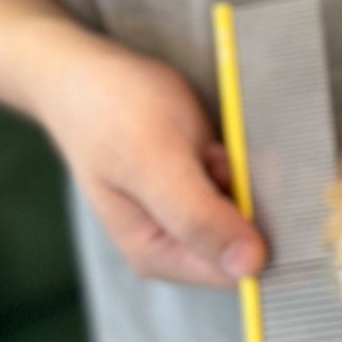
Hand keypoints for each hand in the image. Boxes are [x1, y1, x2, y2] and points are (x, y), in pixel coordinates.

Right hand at [31, 22, 266, 287]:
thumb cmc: (113, 112)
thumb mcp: (156, 161)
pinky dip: (239, 163)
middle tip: (214, 156)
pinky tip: (208, 142)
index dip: (254, 229)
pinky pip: (242, 188)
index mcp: (159, 256)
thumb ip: (198, 217)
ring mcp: (190, 217)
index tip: (240, 184)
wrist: (87, 72)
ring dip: (245, 176)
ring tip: (204, 146)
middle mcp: (177, 246)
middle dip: (248, 198)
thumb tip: (250, 268)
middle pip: (246, 241)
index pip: (235, 269)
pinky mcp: (201, 190)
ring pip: (250, 212)